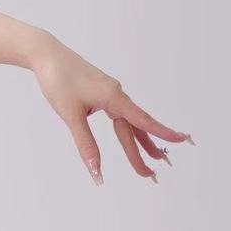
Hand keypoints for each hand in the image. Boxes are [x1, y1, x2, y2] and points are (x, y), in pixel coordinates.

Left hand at [29, 34, 192, 183]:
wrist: (47, 55)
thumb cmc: (58, 81)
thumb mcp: (71, 116)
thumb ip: (85, 144)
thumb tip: (96, 171)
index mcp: (114, 98)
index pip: (143, 121)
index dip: (163, 133)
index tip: (183, 140)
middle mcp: (116, 95)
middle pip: (134, 128)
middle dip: (143, 152)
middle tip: (153, 175)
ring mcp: (109, 93)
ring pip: (127, 122)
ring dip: (137, 141)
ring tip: (152, 158)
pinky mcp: (101, 92)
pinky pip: (119, 114)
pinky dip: (125, 128)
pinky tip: (128, 135)